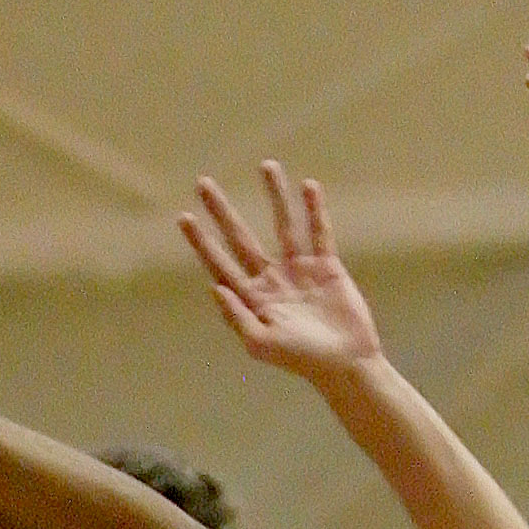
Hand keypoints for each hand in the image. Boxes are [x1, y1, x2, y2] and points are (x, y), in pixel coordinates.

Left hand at [176, 163, 382, 387]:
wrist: (345, 363)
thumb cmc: (301, 359)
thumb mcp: (261, 344)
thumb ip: (236, 317)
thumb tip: (213, 288)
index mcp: (251, 298)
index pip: (219, 263)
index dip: (201, 242)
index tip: (183, 217)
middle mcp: (270, 279)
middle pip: (241, 237)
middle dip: (222, 211)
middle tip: (203, 183)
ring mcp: (299, 270)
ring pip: (283, 225)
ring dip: (274, 196)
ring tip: (266, 165)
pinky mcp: (327, 266)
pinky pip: (319, 231)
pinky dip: (314, 209)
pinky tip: (307, 186)